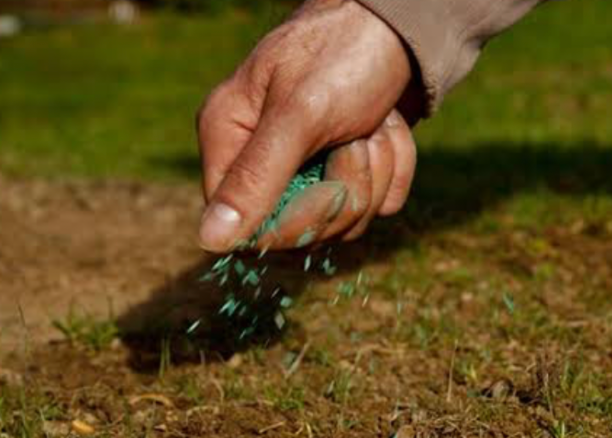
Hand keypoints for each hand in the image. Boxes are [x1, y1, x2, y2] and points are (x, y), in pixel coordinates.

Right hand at [196, 0, 412, 251]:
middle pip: (302, 229)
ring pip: (347, 219)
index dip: (292, 223)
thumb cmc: (343, 54)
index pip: (245, 225)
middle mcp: (262, 158)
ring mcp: (309, 165)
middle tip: (356, 136)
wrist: (402, 24)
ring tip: (374, 123)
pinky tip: (389, 127)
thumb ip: (257, 177)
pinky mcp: (350, 168)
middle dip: (345, 188)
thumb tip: (209, 240)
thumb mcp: (299, 115)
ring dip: (376, 171)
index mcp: (229, 138)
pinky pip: (378, 203)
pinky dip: (395, 165)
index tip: (326, 189)